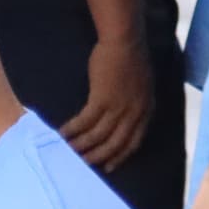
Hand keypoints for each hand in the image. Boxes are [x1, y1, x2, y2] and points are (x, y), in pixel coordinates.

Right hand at [58, 35, 154, 170]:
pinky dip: (72, 130)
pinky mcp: (102, 100)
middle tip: (82, 164)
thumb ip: (134, 104)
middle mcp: (134, 114)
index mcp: (146, 111)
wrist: (125, 41)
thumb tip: (119, 116)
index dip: (119, 156)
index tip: (107, 167)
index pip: (133, 142)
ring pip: (98, 136)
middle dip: (97, 157)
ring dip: (81, 146)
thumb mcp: (141, 86)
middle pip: (115, 144)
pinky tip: (61, 134)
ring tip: (67, 152)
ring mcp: (119, 108)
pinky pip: (85, 122)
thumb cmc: (131, 58)